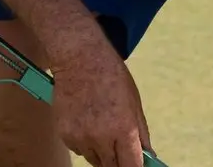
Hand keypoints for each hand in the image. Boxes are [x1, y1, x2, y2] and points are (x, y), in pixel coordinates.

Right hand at [53, 35, 154, 166]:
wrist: (79, 57)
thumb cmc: (111, 75)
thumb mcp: (134, 103)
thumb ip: (141, 134)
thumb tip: (148, 157)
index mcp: (124, 129)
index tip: (134, 165)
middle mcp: (101, 137)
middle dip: (117, 161)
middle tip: (116, 145)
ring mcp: (81, 136)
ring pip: (93, 159)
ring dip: (99, 151)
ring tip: (99, 126)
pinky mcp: (65, 133)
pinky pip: (78, 149)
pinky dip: (83, 141)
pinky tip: (84, 121)